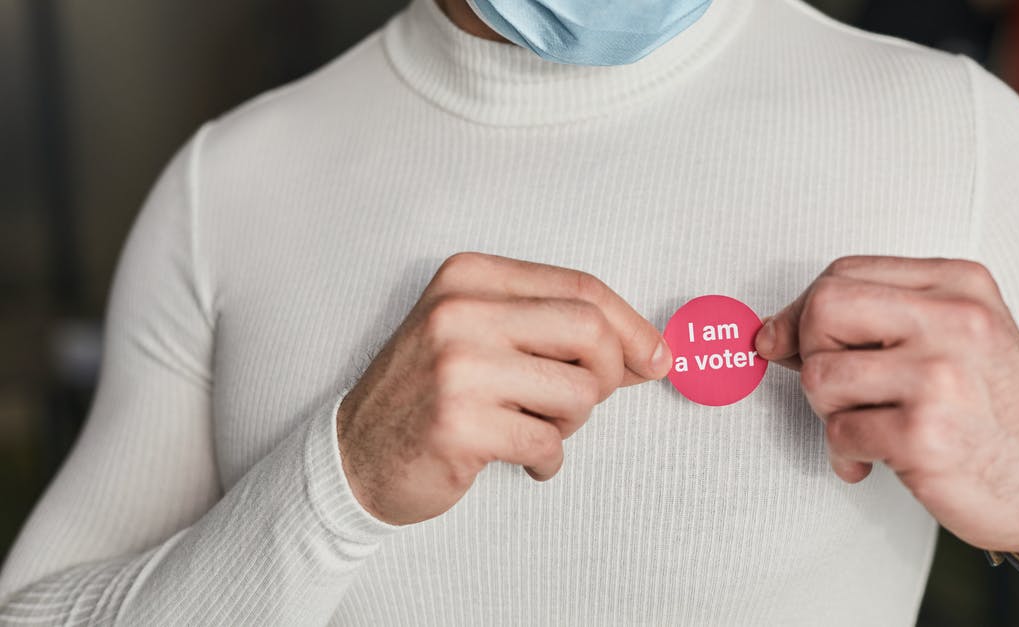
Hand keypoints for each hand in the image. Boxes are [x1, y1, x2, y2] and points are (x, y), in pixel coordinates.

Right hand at [336, 252, 670, 525]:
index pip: (581, 288)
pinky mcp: (458, 423)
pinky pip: (549, 442)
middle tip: (584, 402)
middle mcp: (460, 311)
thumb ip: (556, 332)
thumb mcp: (482, 337)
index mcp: (470, 277)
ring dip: (571, 422)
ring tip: (533, 426)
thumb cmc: (430, 395)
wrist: (354, 456)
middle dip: (609, 375)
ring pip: (578, 391)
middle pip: (591, 331)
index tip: (658, 358)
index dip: (632, 327)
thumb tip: (649, 350)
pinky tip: (520, 458)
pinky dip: (548, 459)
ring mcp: (457, 366)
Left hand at [755, 256, 1018, 560]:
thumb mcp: (955, 339)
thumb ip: (874, 320)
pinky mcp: (925, 435)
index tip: (790, 343)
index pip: (842, 274)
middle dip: (809, 354)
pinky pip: (839, 433)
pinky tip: (876, 460)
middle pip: (823, 311)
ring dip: (829, 412)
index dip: (801, 312)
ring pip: (821, 376)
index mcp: (959, 284)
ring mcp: (941, 377)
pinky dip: (845, 453)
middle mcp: (955, 320)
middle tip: (837, 390)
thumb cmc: (996, 413)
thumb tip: (771, 333)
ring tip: (867, 427)